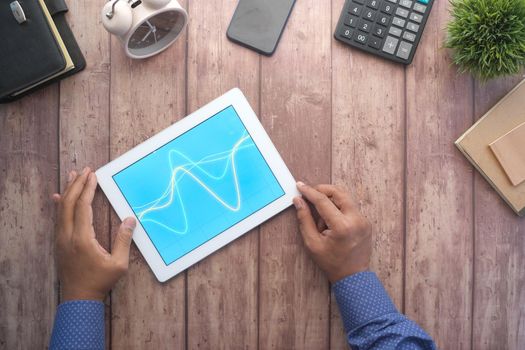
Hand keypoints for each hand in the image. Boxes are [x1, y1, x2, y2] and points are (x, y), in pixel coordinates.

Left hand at [52, 167, 136, 301]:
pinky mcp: (59, 243)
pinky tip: (59, 198)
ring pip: (60, 209)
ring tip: (72, 176)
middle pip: (68, 203)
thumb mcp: (118, 264)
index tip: (93, 175)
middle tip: (84, 170)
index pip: (82, 207)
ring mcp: (60, 239)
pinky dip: (60, 205)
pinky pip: (57, 218)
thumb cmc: (100, 282)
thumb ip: (124, 241)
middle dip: (76, 184)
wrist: (79, 298)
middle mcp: (67, 236)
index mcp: (82, 239)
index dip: (87, 189)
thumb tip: (130, 220)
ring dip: (68, 191)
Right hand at [293, 182, 371, 282]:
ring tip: (321, 218)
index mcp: (342, 226)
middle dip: (322, 190)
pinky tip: (331, 224)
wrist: (353, 276)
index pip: (323, 201)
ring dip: (330, 200)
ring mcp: (363, 220)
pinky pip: (350, 207)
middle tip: (310, 193)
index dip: (309, 192)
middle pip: (338, 192)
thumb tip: (298, 200)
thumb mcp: (312, 243)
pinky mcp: (365, 222)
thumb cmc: (331, 262)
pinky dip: (338, 208)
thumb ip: (304, 219)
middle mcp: (356, 219)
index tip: (300, 186)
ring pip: (345, 198)